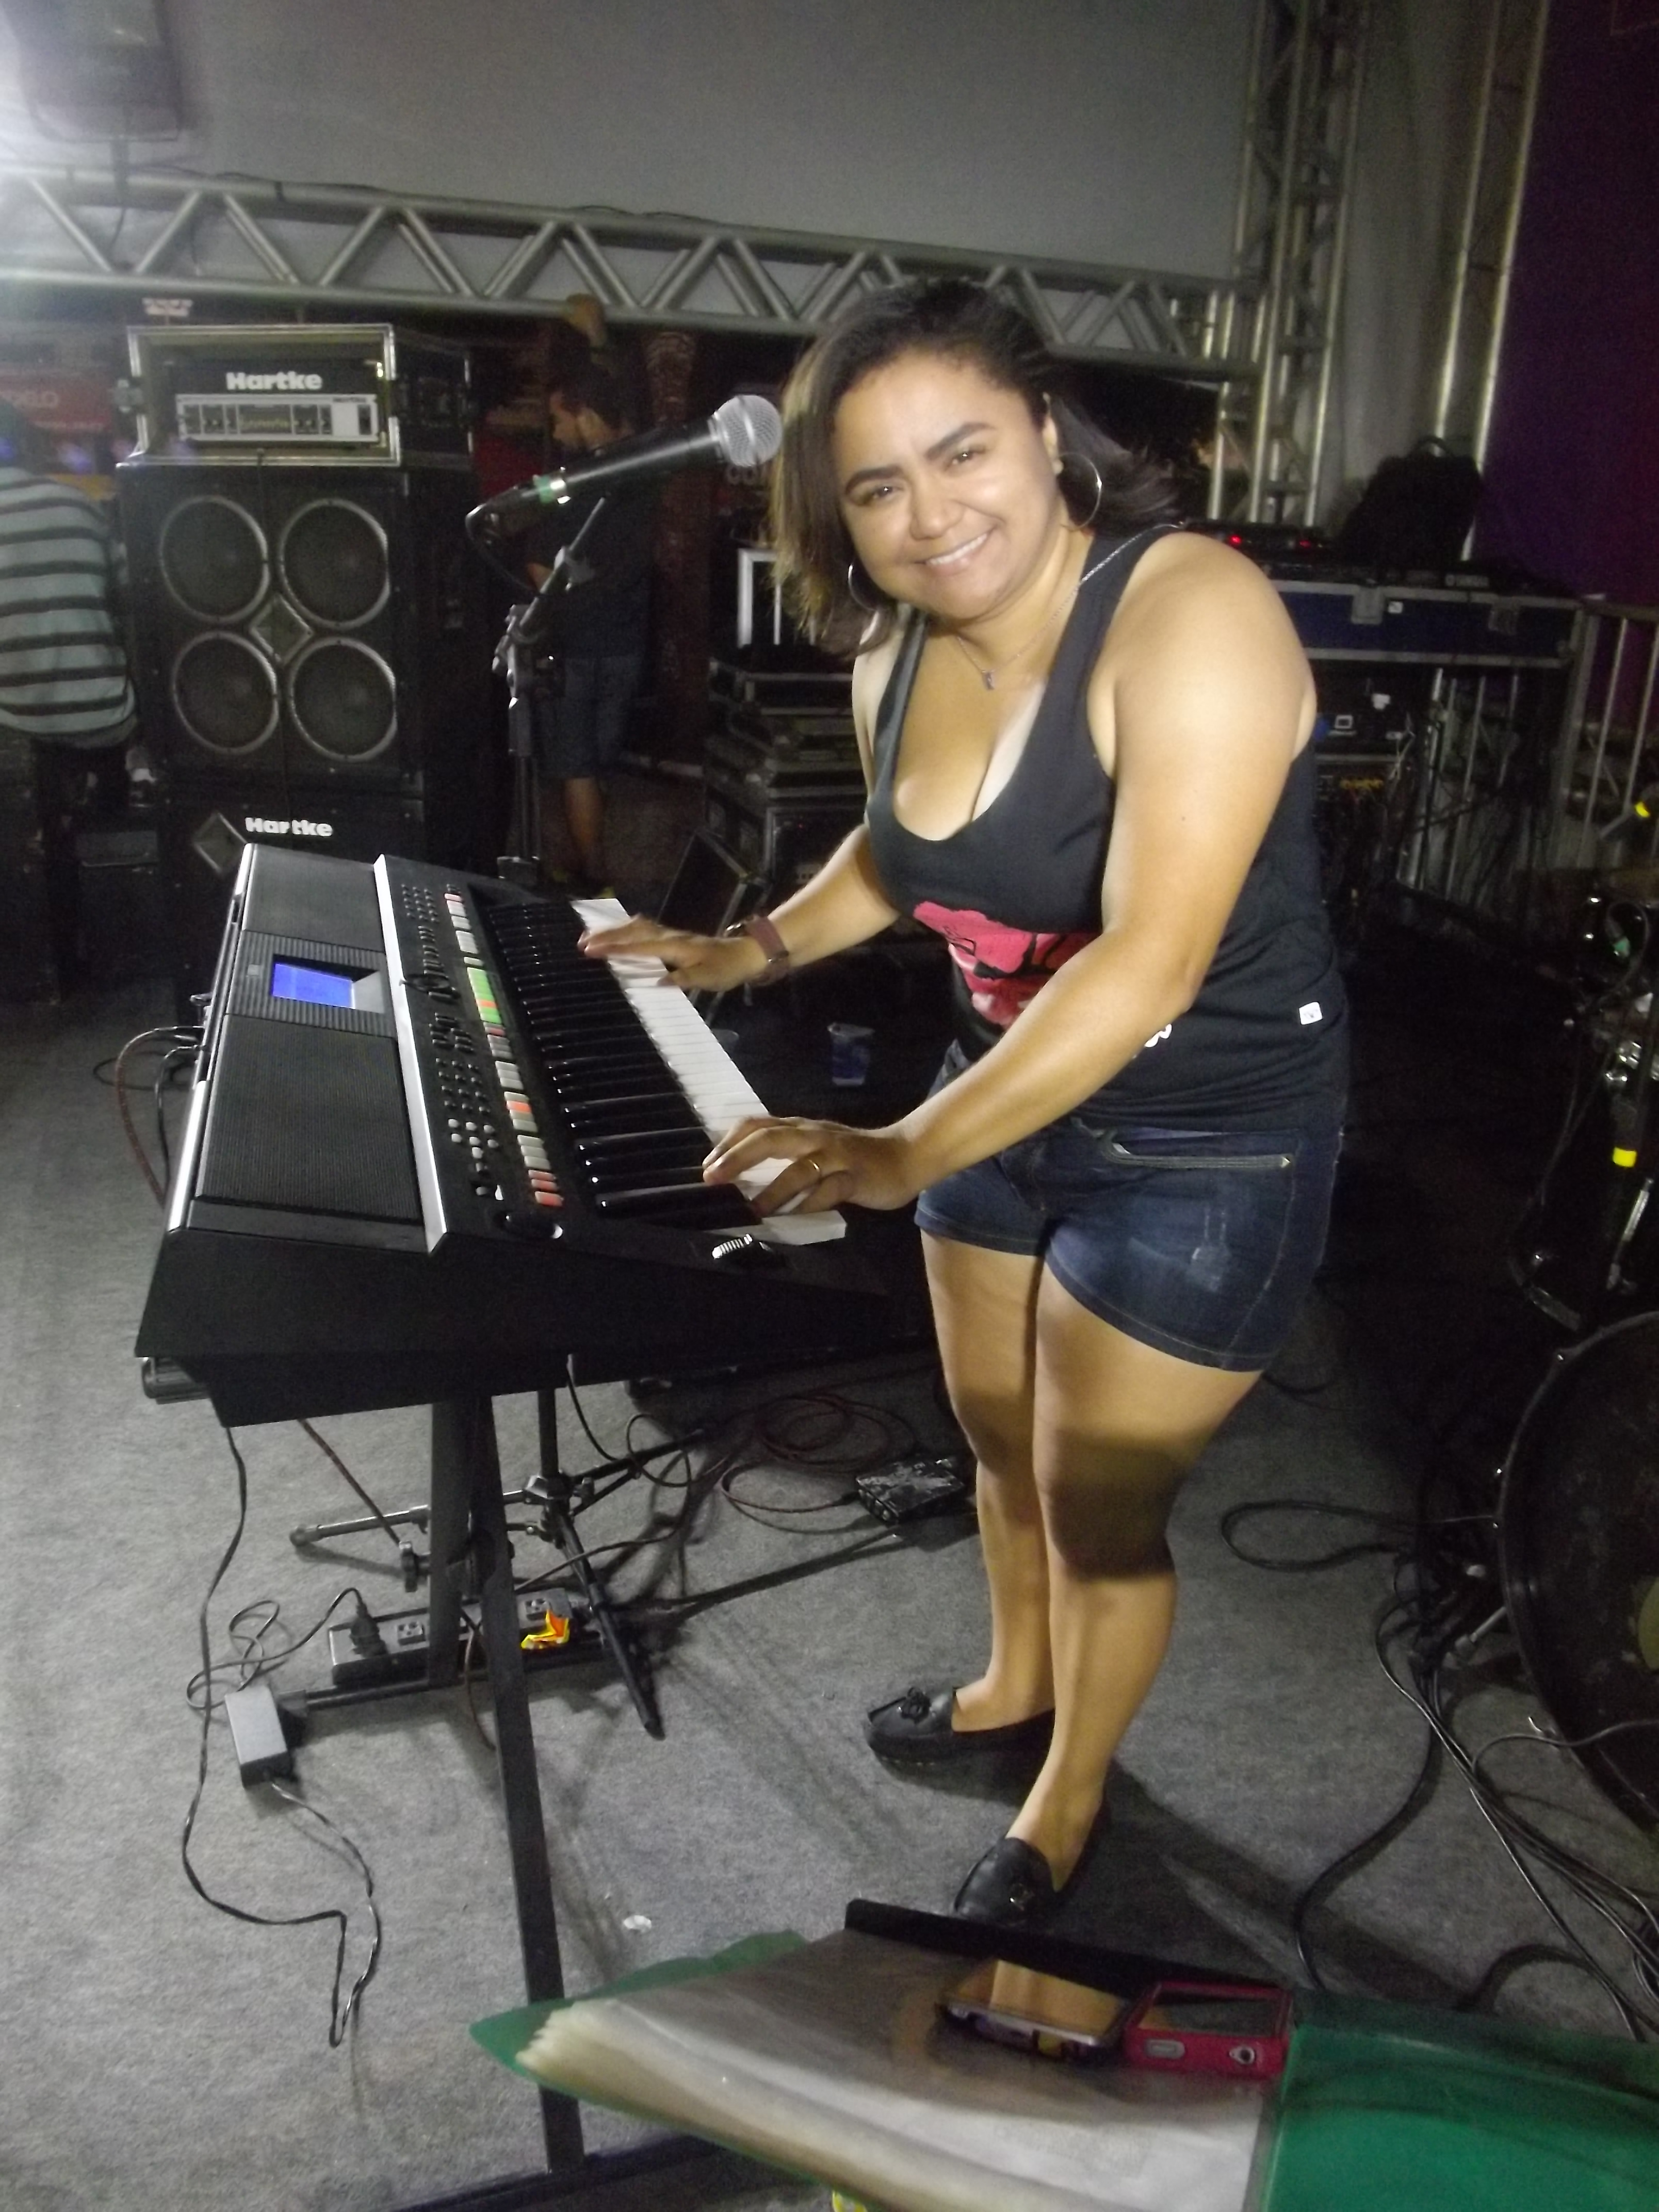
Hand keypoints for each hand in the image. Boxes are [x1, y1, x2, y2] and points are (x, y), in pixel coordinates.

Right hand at [578, 915, 765, 992]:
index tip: (592, 951)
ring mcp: (670, 934)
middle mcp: (669, 936)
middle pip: (632, 931)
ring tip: (592, 937)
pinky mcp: (671, 937)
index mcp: (675, 947)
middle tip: (582, 942)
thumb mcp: (709, 979)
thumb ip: (684, 980)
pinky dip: (626, 930)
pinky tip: (617, 934)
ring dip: (614, 930)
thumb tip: (658, 983)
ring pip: (636, 927)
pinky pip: (643, 929)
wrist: (744, 954)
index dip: (615, 949)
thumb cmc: (726, 968)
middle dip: (607, 935)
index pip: (639, 947)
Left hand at [702, 1115, 920, 1214]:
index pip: (758, 1125)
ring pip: (799, 1167)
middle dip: (738, 1158)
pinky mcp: (856, 1176)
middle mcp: (814, 1136)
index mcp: (801, 1128)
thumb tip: (741, 1171)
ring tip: (752, 1209)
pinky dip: (809, 1203)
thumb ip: (785, 1153)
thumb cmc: (854, 1155)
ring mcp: (836, 1156)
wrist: (905, 1154)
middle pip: (770, 1139)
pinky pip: (830, 1190)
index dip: (729, 1142)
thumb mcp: (815, 1146)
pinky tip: (793, 1217)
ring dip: (772, 1190)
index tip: (708, 1165)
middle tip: (713, 1179)